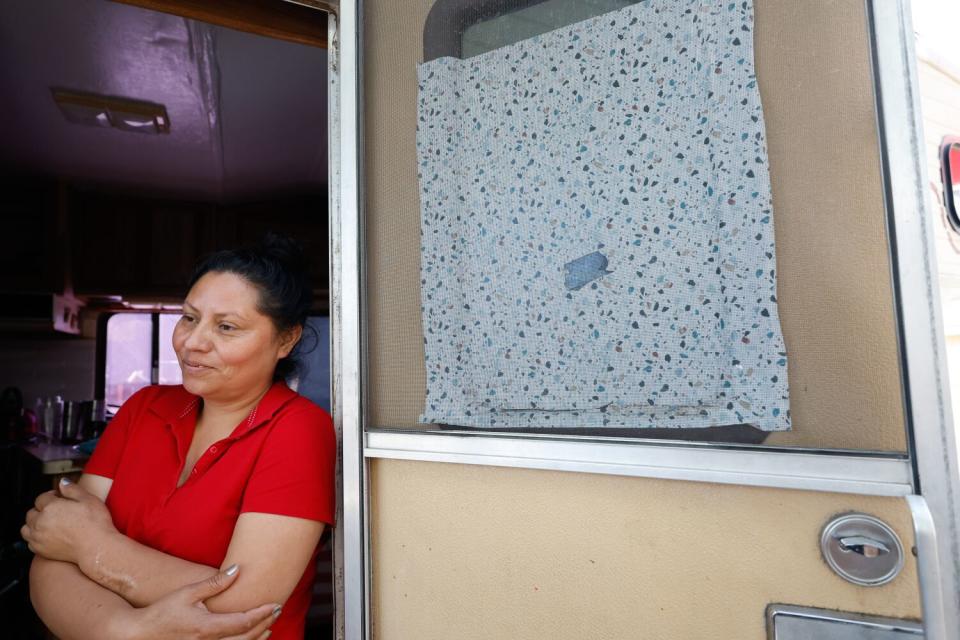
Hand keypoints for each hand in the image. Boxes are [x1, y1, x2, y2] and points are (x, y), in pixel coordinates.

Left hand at [21, 478, 116, 563]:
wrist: (97, 547)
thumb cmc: (95, 524)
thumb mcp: (88, 499)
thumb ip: (72, 489)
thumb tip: (62, 482)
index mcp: (51, 507)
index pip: (41, 498)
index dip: (51, 496)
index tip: (59, 497)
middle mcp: (41, 522)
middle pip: (32, 512)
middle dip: (41, 509)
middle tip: (55, 510)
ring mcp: (38, 537)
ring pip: (26, 527)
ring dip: (34, 523)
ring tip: (48, 523)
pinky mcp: (40, 550)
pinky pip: (29, 541)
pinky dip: (35, 537)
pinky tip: (47, 535)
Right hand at [115, 565, 280, 639]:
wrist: (140, 634)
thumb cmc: (162, 612)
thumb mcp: (187, 592)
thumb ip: (214, 583)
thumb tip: (237, 569)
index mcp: (206, 627)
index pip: (243, 622)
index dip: (262, 614)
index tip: (276, 604)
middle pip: (246, 638)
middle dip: (264, 624)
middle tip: (277, 611)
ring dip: (256, 638)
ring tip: (268, 625)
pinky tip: (249, 637)